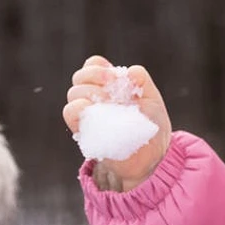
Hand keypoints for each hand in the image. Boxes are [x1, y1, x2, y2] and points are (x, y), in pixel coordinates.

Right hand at [63, 55, 172, 190]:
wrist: (151, 158)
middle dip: (94, 76)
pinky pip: (70, 113)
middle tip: (111, 87)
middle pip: (80, 77)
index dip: (97, 67)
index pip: (92, 66)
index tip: (112, 76)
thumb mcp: (153, 102)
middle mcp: (95, 98)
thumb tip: (132, 71)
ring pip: (73, 93)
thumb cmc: (151, 128)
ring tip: (110, 104)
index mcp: (109, 87)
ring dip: (90, 92)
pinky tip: (95, 111)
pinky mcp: (84, 131)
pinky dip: (79, 107)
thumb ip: (144, 83)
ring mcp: (88, 115)